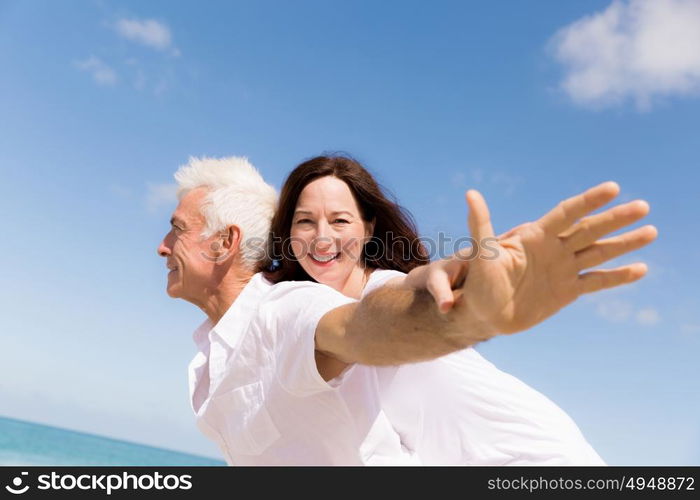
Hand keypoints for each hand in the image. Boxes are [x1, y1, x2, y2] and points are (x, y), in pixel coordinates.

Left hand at [451, 181, 656, 334]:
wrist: (484, 314)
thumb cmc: (479, 282)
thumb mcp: (481, 253)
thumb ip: (481, 224)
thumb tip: (470, 194)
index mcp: (536, 237)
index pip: (567, 213)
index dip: (589, 201)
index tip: (613, 188)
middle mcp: (554, 249)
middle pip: (590, 229)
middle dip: (615, 219)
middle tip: (643, 206)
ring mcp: (563, 269)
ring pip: (599, 252)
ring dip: (624, 243)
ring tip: (651, 231)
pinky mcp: (567, 291)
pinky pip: (596, 282)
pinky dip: (617, 277)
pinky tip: (640, 269)